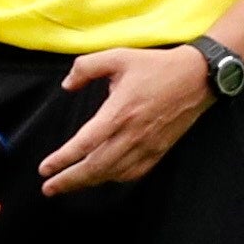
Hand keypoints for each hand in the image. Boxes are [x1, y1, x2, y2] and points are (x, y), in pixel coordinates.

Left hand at [41, 46, 214, 195]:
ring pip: (113, 173)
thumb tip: (67, 86)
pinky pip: (133, 172)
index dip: (63, 159)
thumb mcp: (118, 56)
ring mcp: (148, 145)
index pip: (86, 143)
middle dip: (70, 180)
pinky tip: (102, 178)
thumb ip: (86, 67)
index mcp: (120, 111)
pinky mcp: (159, 150)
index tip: (45, 168)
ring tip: (68, 186)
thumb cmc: (157, 66)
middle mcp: (133, 133)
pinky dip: (114, 179)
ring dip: (88, 182)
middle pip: (96, 166)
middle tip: (49, 188)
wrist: (198, 77)